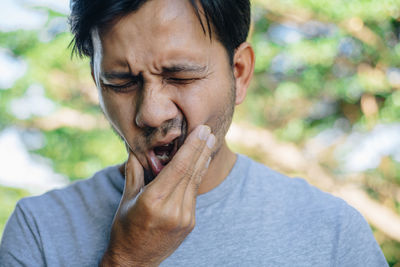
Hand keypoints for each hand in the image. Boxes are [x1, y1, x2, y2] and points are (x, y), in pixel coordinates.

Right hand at [101, 125, 214, 265]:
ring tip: (210, 141)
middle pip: (191, 172)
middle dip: (201, 148)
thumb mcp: (126, 199)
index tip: (200, 131)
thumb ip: (133, 172)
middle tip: (209, 130)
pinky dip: (198, 175)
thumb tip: (135, 149)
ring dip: (203, 159)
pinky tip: (202, 162)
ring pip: (195, 181)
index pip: (178, 168)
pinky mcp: (190, 222)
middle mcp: (172, 209)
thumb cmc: (125, 229)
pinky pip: (194, 193)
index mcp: (153, 201)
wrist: (135, 261)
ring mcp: (184, 217)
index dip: (191, 147)